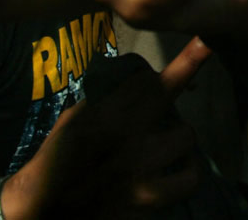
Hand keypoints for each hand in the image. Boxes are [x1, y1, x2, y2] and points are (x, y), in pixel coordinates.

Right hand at [3, 37, 211, 218]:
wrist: (44, 210)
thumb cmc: (57, 162)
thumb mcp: (74, 121)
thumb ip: (106, 100)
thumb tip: (141, 82)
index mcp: (103, 114)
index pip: (146, 79)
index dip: (175, 65)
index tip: (204, 44)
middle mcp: (124, 136)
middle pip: (167, 95)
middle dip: (172, 93)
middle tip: (160, 113)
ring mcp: (139, 169)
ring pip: (185, 136)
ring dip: (179, 139)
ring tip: (170, 145)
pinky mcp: (149, 198)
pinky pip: (189, 178)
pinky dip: (187, 173)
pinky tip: (179, 170)